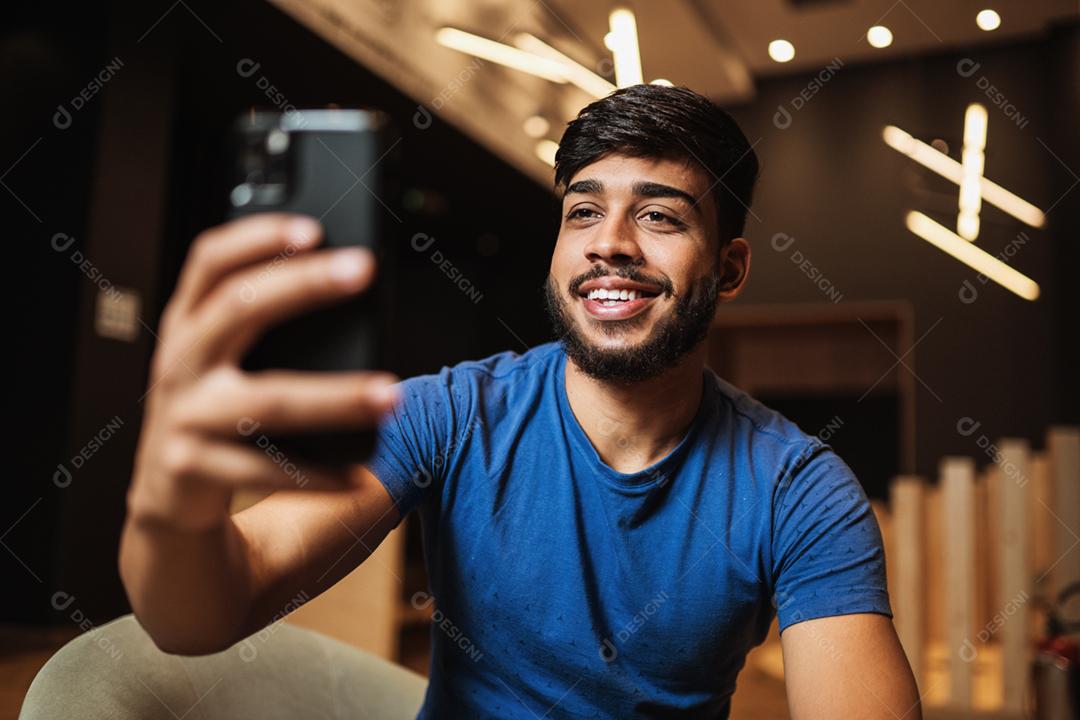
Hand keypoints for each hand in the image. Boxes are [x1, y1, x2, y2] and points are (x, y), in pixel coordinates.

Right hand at [127, 214, 397, 530]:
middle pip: (238, 309)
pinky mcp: (192, 469)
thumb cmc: (217, 413)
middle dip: (303, 284)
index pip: (210, 262)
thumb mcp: (222, 361)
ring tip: (390, 394)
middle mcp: (179, 362)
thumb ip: (259, 326)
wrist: (168, 499)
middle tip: (364, 269)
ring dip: (335, 397)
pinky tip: (358, 473)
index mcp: (189, 324)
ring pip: (266, 401)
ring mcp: (183, 415)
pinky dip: (316, 474)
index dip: (256, 237)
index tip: (312, 227)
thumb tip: (350, 285)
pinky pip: (265, 469)